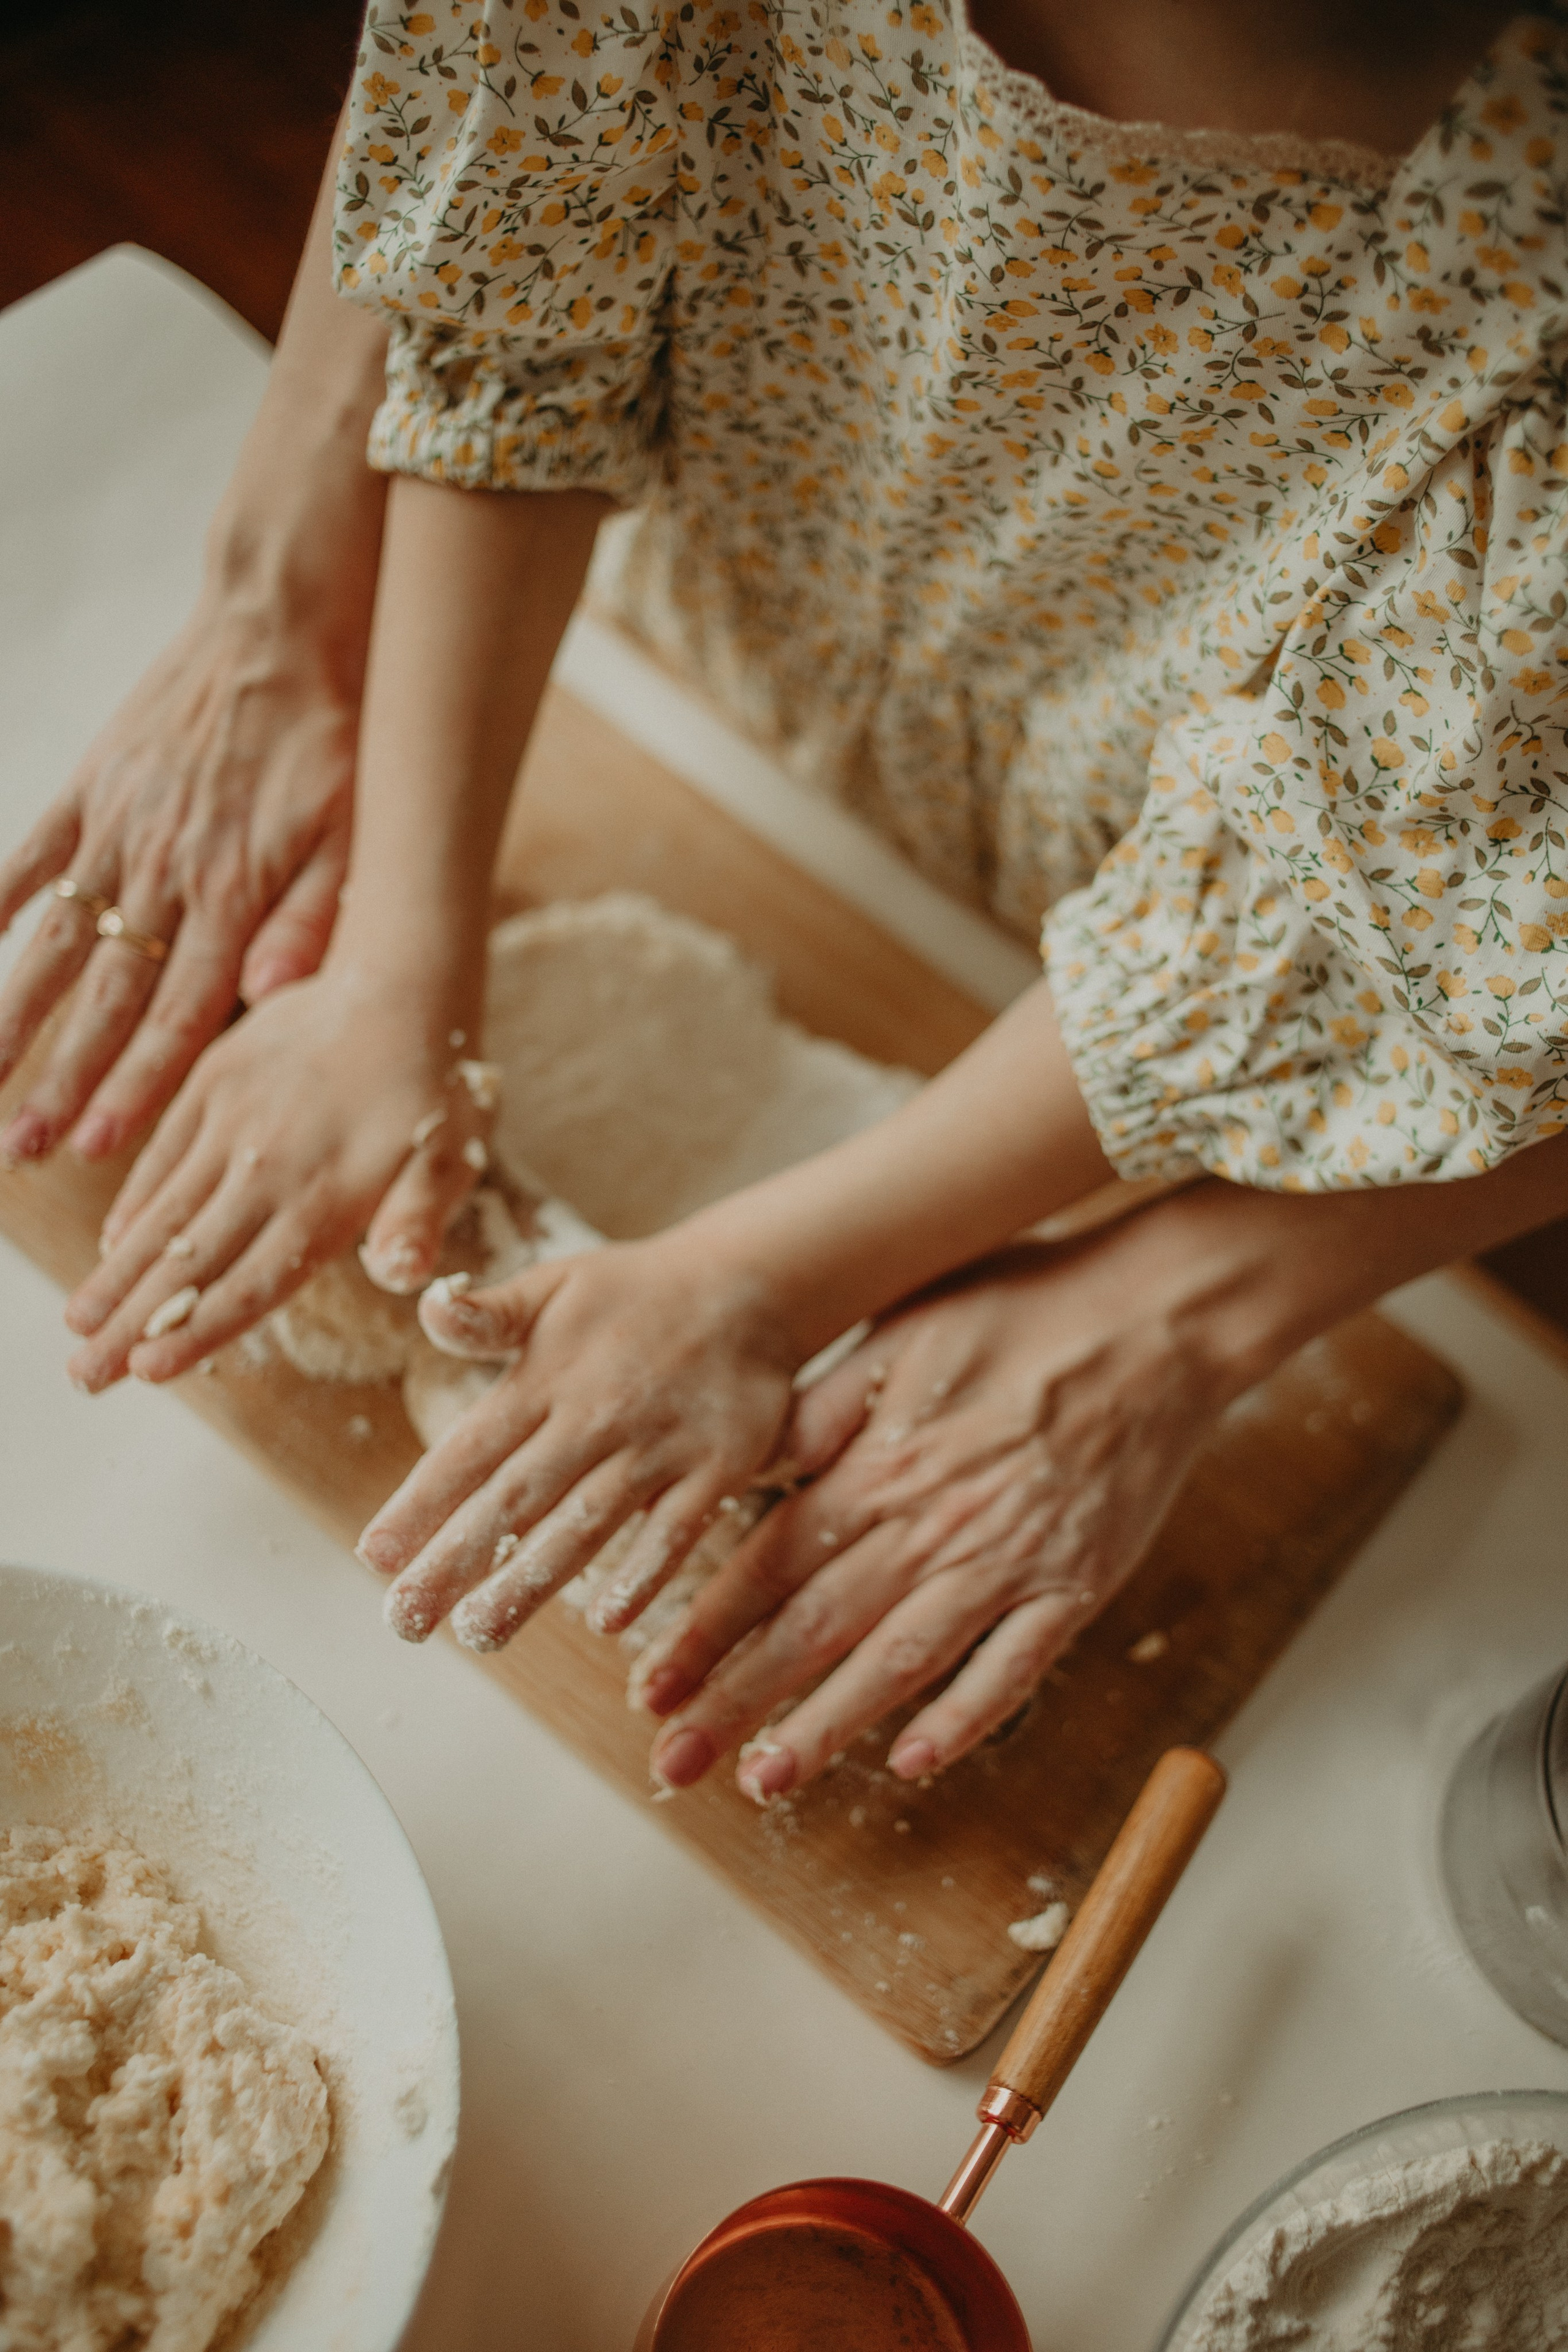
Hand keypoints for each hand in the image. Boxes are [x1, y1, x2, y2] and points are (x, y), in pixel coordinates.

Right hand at [0, 594, 360, 1168]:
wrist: (282, 627)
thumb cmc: (334, 741)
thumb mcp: (354, 834)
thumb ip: (313, 919)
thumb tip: (276, 998)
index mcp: (234, 896)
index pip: (180, 1014)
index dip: (138, 1082)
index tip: (99, 1142)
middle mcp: (167, 874)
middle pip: (106, 999)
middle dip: (64, 1080)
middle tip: (25, 1147)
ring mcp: (120, 833)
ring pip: (57, 945)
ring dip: (17, 1019)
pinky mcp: (92, 790)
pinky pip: (29, 859)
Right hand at [61, 961, 489, 1390]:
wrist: (399, 981)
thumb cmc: (436, 1086)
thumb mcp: (451, 1156)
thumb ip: (418, 1218)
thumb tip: (405, 1275)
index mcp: (327, 1197)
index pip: (253, 1281)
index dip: (199, 1329)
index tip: (146, 1370)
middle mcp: (269, 1166)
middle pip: (192, 1260)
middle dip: (131, 1322)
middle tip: (82, 1375)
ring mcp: (233, 1123)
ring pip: (165, 1214)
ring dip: (117, 1273)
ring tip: (77, 1323)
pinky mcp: (213, 1082)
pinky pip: (164, 1155)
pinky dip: (134, 1204)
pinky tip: (109, 1248)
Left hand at [358, 1239, 804, 1650]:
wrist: (749, 1284)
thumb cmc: (637, 1292)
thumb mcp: (556, 1283)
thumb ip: (489, 1312)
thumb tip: (429, 1308)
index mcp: (545, 1376)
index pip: (470, 1450)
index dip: (419, 1504)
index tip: (374, 1558)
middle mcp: (595, 1414)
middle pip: (515, 1499)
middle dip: (455, 1562)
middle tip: (404, 1621)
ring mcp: (658, 1444)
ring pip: (585, 1524)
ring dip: (530, 1582)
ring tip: (480, 1633)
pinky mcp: (717, 1466)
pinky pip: (674, 1530)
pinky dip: (642, 1573)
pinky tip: (605, 1619)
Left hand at [641, 1229, 1234, 1801]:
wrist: (1157, 1315)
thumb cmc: (1024, 1308)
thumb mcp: (899, 1334)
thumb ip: (821, 1411)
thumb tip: (745, 1462)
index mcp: (878, 1460)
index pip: (769, 1561)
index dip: (705, 1628)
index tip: (650, 1683)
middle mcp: (930, 1519)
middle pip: (814, 1624)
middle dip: (735, 1698)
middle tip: (672, 1762)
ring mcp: (1006, 1558)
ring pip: (898, 1659)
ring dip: (825, 1726)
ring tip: (762, 1781)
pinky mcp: (1076, 1582)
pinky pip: (1013, 1666)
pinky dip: (962, 1718)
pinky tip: (912, 1764)